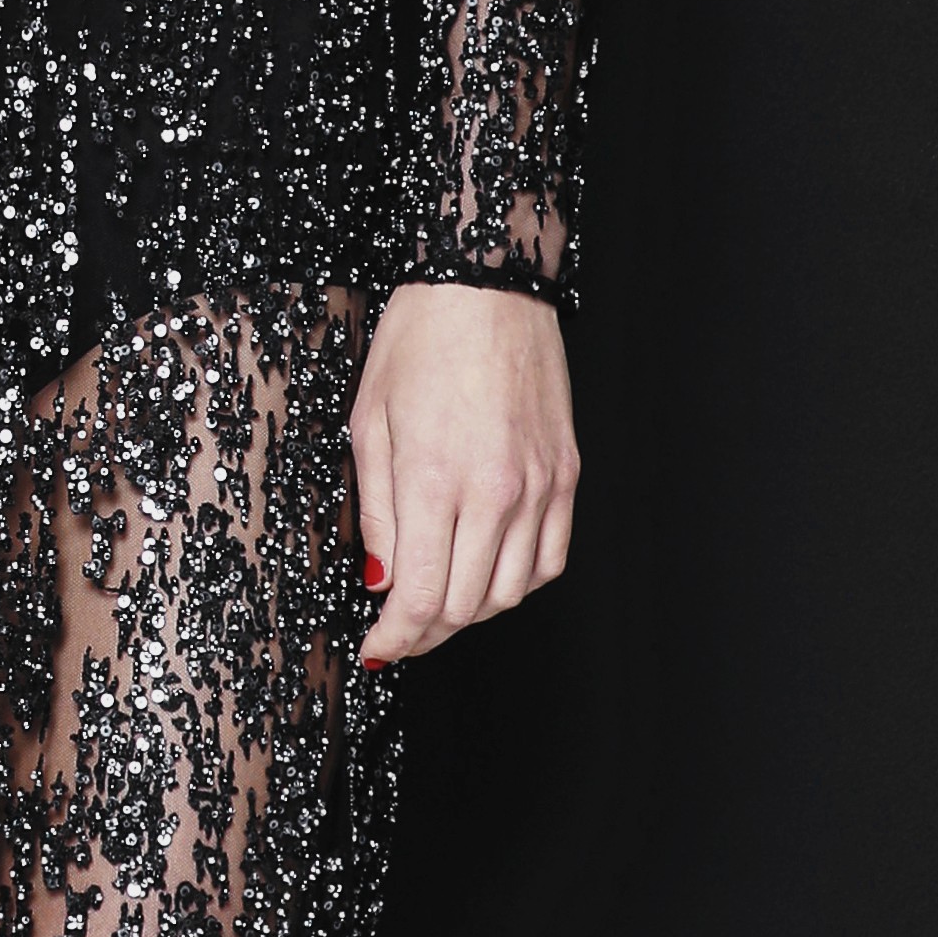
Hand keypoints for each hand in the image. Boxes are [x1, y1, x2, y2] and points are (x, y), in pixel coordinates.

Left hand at [350, 283, 577, 668]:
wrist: (487, 287)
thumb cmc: (420, 341)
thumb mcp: (370, 422)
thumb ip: (376, 510)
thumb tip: (380, 579)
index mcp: (435, 479)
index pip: (420, 595)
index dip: (395, 637)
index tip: (378, 649)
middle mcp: (495, 491)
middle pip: (464, 605)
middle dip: (424, 633)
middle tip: (399, 632)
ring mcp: (540, 486)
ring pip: (511, 592)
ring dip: (470, 612)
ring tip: (438, 603)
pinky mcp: (567, 475)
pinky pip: (550, 559)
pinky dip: (519, 582)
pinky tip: (489, 572)